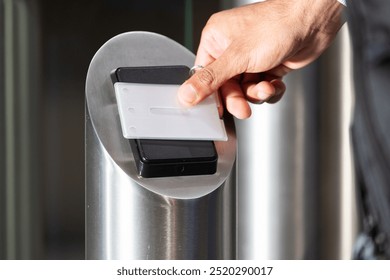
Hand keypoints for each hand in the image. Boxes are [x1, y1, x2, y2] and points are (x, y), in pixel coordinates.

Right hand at [178, 0, 343, 118]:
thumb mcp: (237, 56)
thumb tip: (186, 93)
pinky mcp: (267, 67)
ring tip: (266, 86)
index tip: (215, 111)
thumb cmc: (277, 25)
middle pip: (226, 86)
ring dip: (256, 93)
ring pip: (244, 90)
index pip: (204, 75)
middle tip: (243, 108)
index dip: (210, 94)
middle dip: (237, 97)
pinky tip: (275, 83)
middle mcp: (232, 49)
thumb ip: (210, 79)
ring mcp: (251, 58)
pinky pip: (261, 88)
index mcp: (216, 40)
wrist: (313, 21)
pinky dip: (269, 90)